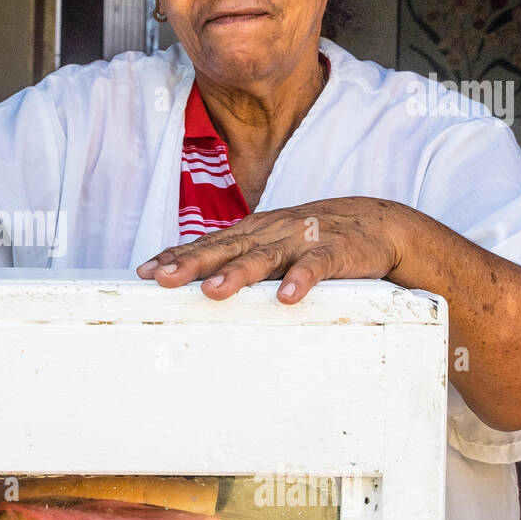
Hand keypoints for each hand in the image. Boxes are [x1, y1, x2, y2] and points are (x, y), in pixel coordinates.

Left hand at [136, 198, 412, 300]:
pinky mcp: (334, 251)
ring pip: (265, 258)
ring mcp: (300, 240)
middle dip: (192, 264)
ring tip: (214, 290)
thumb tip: (191, 279)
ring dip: (238, 274)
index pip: (205, 244)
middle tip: (163, 280)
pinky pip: (316, 266)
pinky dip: (302, 280)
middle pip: (224, 249)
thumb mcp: (268, 243)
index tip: (144, 273)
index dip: (175, 257)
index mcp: (250, 233)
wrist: (376, 222)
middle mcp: (269, 233)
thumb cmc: (310, 238)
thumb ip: (234, 258)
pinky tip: (288, 297)